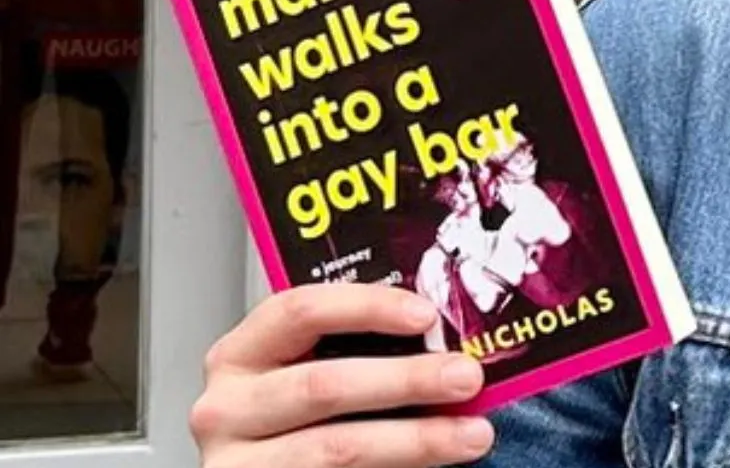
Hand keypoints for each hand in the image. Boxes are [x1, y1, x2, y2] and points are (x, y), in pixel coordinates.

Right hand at [191, 284, 493, 467]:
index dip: (367, 308)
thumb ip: (359, 349)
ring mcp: (238, 464)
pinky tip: (436, 466)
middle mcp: (228, 408)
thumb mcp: (311, 369)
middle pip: (323, 385)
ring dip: (415, 440)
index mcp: (241, 354)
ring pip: (336, 448)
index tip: (426, 315)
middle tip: (465, 377)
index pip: (300, 311)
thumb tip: (446, 339)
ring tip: (471, 434)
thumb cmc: (298, 419)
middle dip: (405, 380)